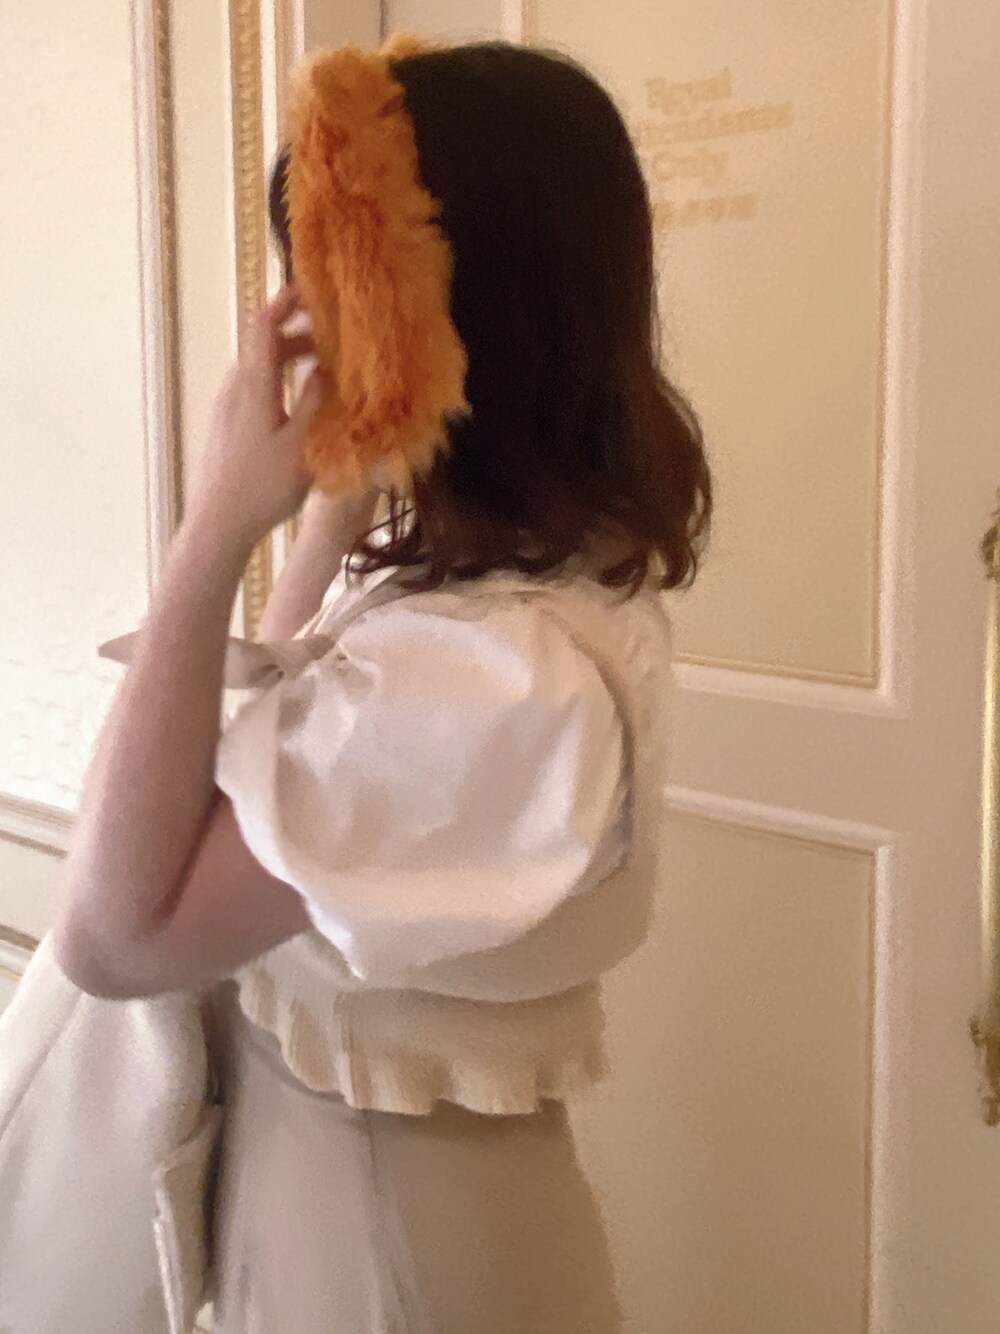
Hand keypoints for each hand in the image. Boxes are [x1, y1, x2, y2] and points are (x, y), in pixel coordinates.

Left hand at [187, 287, 323, 551]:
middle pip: (262, 344)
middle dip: (296, 331)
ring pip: (259, 368)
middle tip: (332, 335)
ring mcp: (227, 408)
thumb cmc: (261, 487)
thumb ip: (315, 401)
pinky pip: (255, 387)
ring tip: (323, 368)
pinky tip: (299, 400)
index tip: (309, 290)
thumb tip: (328, 367)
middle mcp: (235, 389)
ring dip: (290, 359)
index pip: (263, 327)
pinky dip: (280, 380)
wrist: (217, 524)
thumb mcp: (300, 444)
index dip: (284, 303)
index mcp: (252, 386)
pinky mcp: (227, 426)